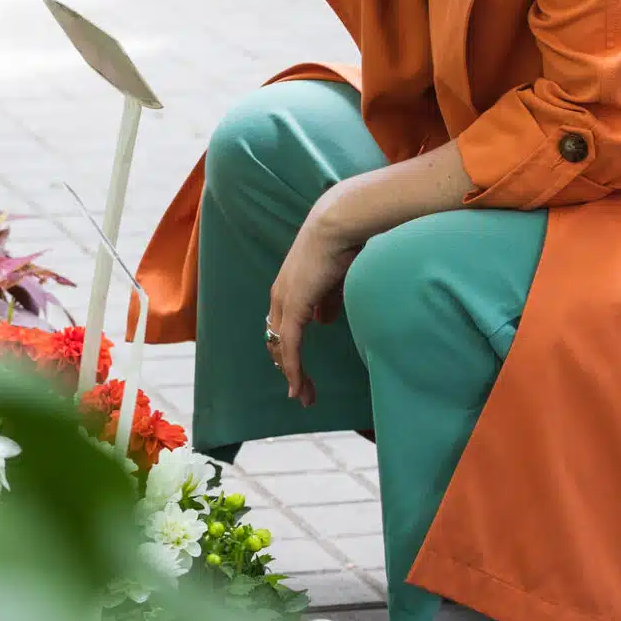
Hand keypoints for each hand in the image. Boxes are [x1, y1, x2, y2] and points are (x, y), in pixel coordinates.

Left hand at [267, 204, 360, 406]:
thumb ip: (327, 301)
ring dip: (293, 374)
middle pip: (276, 340)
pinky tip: (299, 387)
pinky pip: (290, 346)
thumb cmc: (343, 244)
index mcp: (289, 287)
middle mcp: (280, 295)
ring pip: (281, 347)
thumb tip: (324, 321)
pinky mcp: (293, 307)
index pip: (282, 325)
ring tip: (304, 396)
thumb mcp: (335, 279)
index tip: (301, 370)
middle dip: (289, 367)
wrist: (339, 224)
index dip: (289, 349)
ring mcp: (284, 301)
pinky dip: (294, 369)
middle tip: (302, 391)